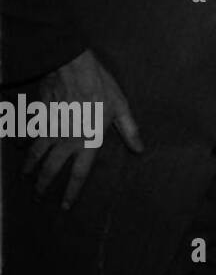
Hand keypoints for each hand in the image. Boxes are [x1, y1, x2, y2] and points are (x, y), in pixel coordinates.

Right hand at [23, 49, 143, 208]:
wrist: (72, 68)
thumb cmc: (101, 86)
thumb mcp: (121, 107)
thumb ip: (129, 130)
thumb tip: (139, 149)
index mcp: (88, 140)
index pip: (79, 173)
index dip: (71, 192)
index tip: (64, 206)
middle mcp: (66, 140)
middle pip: (51, 169)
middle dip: (42, 185)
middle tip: (37, 196)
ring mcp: (49, 129)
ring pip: (35, 154)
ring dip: (29, 167)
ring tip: (25, 176)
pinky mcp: (38, 117)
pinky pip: (27, 134)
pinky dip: (21, 142)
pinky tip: (17, 146)